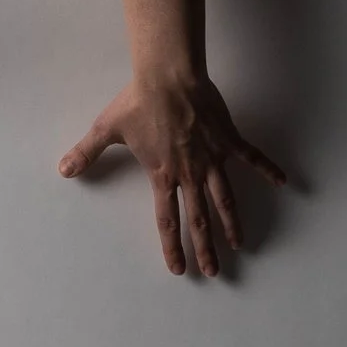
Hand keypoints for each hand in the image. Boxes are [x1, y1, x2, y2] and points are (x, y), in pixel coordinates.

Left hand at [59, 69, 287, 278]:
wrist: (169, 75)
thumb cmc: (138, 101)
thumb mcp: (107, 129)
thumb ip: (87, 152)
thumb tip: (63, 169)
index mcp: (163, 174)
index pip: (167, 219)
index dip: (173, 246)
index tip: (179, 268)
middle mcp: (190, 172)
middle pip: (200, 218)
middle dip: (206, 247)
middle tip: (214, 271)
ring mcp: (212, 157)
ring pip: (225, 198)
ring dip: (231, 223)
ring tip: (239, 244)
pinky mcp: (228, 139)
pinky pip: (252, 157)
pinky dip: (267, 169)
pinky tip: (283, 181)